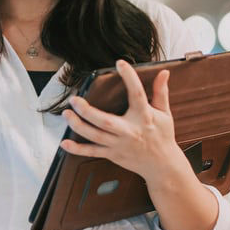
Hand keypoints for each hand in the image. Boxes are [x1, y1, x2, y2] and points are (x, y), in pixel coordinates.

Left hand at [59, 59, 195, 183]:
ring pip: (96, 136)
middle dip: (88, 112)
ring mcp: (119, 144)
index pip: (137, 94)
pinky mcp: (113, 154)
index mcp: (144, 117)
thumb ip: (160, 92)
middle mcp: (130, 131)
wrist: (162, 166)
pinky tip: (64, 144)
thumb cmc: (163, 136)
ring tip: (66, 114)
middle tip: (74, 99)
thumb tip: (164, 72)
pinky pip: (93, 152)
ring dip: (78, 126)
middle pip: (106, 122)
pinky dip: (78, 150)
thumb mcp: (164, 113)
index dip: (130, 78)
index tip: (120, 63)